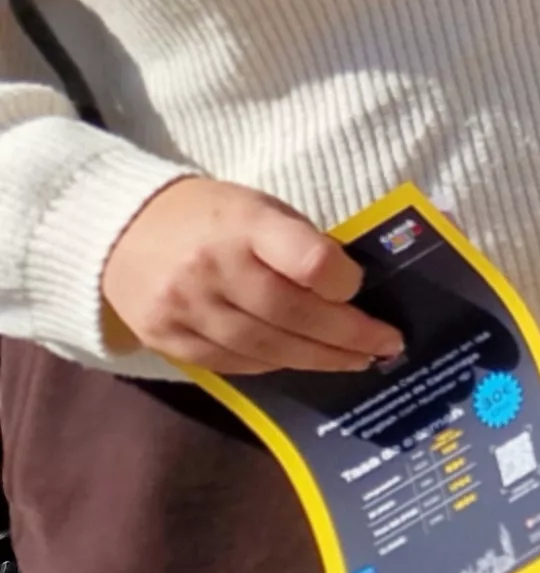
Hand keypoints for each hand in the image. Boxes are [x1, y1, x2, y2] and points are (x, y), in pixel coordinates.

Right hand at [101, 177, 406, 373]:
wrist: (119, 230)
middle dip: (347, 336)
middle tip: (387, 346)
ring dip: (317, 359)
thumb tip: (353, 290)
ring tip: (357, 360)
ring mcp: (184, 307)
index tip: (360, 289)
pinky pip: (232, 363)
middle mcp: (212, 268)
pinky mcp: (165, 337)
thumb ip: (300, 244)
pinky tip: (301, 362)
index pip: (308, 261)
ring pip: (264, 347)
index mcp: (244, 224)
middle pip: (291, 314)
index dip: (343, 281)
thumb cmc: (210, 216)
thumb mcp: (260, 208)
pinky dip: (273, 365)